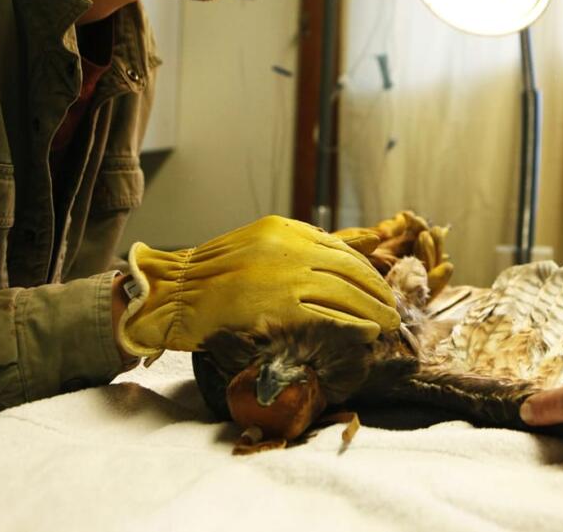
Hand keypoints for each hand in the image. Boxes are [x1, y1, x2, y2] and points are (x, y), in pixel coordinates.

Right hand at [118, 215, 399, 357]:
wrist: (170, 294)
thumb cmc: (209, 279)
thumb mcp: (256, 247)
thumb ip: (294, 250)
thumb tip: (339, 259)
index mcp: (284, 231)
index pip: (341, 249)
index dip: (366, 271)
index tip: (379, 287)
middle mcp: (290, 248)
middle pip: (351, 271)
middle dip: (376, 291)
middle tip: (392, 308)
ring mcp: (287, 276)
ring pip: (347, 293)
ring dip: (374, 310)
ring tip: (387, 324)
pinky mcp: (282, 305)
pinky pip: (331, 315)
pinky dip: (355, 323)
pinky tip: (368, 332)